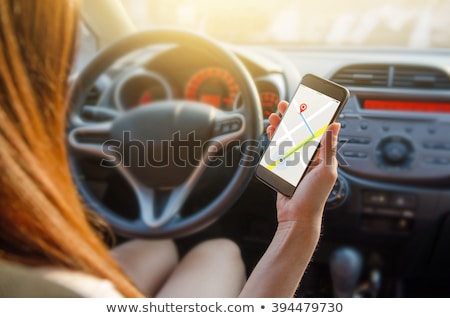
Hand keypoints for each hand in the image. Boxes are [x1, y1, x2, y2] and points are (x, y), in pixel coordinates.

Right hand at [266, 101, 340, 227]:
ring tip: (275, 116)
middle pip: (300, 132)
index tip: (306, 103)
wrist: (297, 216)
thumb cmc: (314, 197)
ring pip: (288, 139)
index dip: (312, 116)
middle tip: (286, 105)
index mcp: (323, 156)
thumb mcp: (326, 171)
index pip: (318, 130)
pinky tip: (271, 132)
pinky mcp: (284, 168)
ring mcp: (296, 162)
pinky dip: (274, 140)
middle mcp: (310, 157)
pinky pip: (279, 150)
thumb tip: (335, 126)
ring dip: (281, 126)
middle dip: (292, 118)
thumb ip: (329, 148)